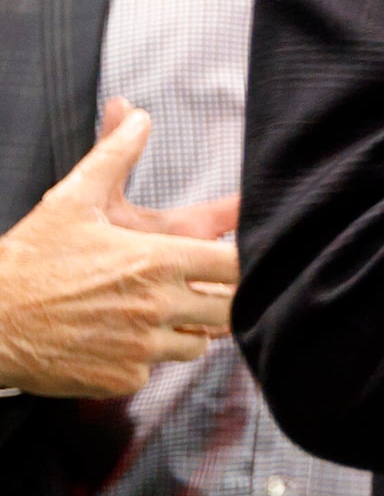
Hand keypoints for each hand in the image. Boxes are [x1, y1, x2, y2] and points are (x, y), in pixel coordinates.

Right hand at [0, 105, 239, 397]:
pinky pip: (156, 369)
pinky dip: (149, 357)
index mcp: (156, 260)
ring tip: (164, 312)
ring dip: (189, 330)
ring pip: (197, 344)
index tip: (236, 259)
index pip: (234, 265)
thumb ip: (113, 155)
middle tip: (206, 289)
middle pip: (228, 310)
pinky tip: (126, 339)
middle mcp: (156, 306)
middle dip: (223, 299)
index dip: (242, 262)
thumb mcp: (71, 201)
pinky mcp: (121, 380)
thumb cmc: (29, 261)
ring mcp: (140, 348)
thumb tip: (137, 115)